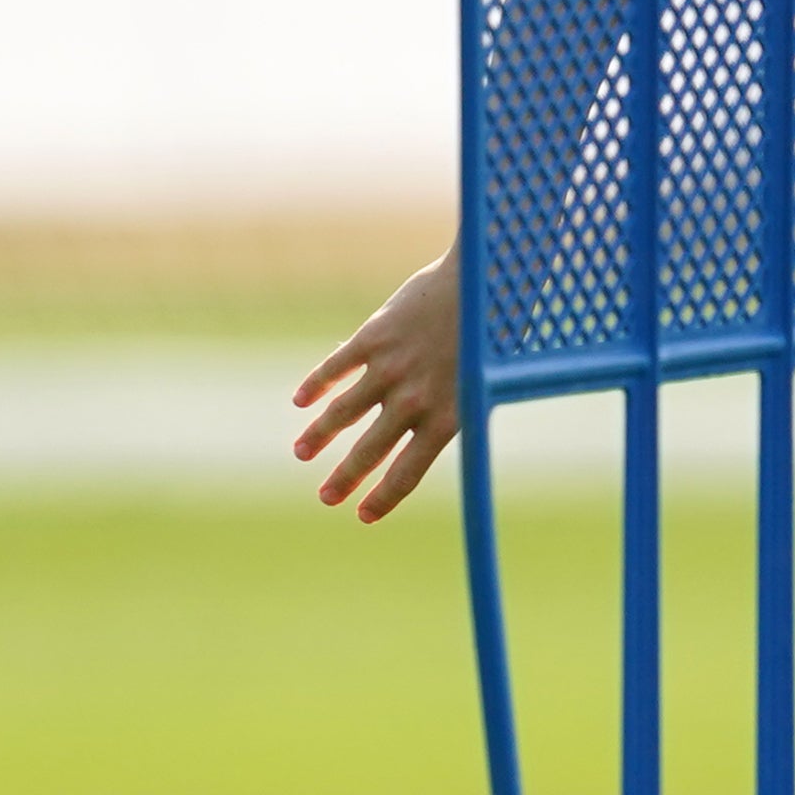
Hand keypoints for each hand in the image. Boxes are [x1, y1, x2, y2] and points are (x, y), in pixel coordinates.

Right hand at [292, 254, 462, 516]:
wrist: (484, 278)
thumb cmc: (492, 331)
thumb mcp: (481, 380)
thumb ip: (451, 406)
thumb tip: (425, 429)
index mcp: (448, 416)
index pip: (408, 471)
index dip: (383, 497)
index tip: (363, 516)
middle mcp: (415, 399)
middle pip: (369, 450)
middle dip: (345, 478)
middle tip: (326, 498)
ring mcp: (391, 368)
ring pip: (343, 413)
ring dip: (318, 436)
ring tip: (302, 454)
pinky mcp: (374, 337)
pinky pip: (336, 368)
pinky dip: (315, 385)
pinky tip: (301, 400)